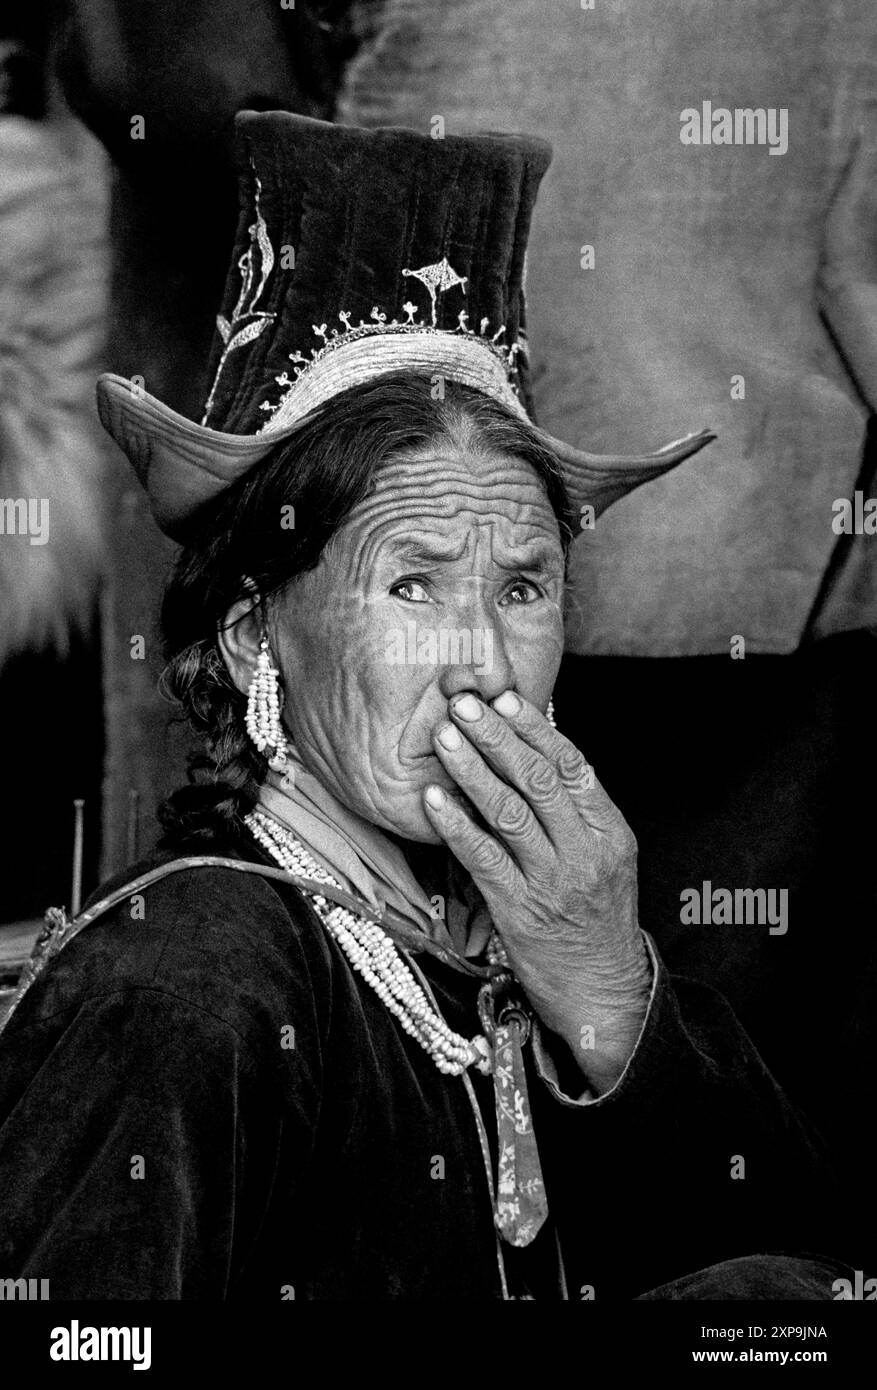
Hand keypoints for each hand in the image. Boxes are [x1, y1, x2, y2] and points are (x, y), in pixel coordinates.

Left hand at [423, 690, 650, 1090]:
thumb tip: (541, 749)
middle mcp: (584, 851)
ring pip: (507, 811)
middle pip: (537, 780)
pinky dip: (455, 824)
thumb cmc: (596, 916)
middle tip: (464, 704)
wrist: (603, 989)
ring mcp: (551, 881)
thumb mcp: (606, 857)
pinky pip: (481, 858)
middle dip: (497, 736)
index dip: (535, 728)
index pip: (572, 765)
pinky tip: (433, 798)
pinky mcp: (518, 910)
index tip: (505, 699)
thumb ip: (577, 810)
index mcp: (609, 831)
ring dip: (471, 769)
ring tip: (445, 737)